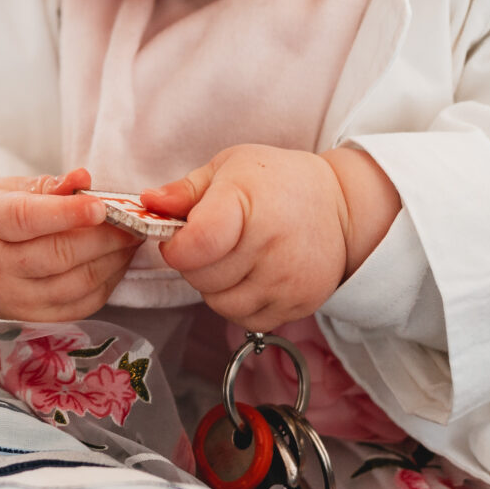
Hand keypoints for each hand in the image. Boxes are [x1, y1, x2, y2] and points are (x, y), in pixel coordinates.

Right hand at [0, 168, 141, 320]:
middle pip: (56, 255)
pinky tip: (117, 261)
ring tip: (130, 239)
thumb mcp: (14, 190)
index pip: (24, 219)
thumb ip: (52, 186)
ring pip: (75, 283)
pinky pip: (81, 304)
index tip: (101, 205)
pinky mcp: (36, 320)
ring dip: (112, 260)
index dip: (65, 213)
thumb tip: (83, 178)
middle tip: (132, 222)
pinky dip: (107, 281)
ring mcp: (15, 299)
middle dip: (102, 238)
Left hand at [143, 144, 400, 332]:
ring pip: (220, 305)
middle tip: (210, 243)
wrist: (341, 207)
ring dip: (215, 287)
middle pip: (201, 278)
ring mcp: (287, 280)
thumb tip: (148, 202)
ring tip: (231, 260)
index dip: (175, 246)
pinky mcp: (299, 304)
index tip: (180, 236)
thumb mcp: (228, 168)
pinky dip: (240, 304)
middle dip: (193, 263)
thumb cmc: (277, 183)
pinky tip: (251, 277)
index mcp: (245, 204)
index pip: (195, 245)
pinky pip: (248, 320)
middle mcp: (269, 246)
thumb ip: (184, 190)